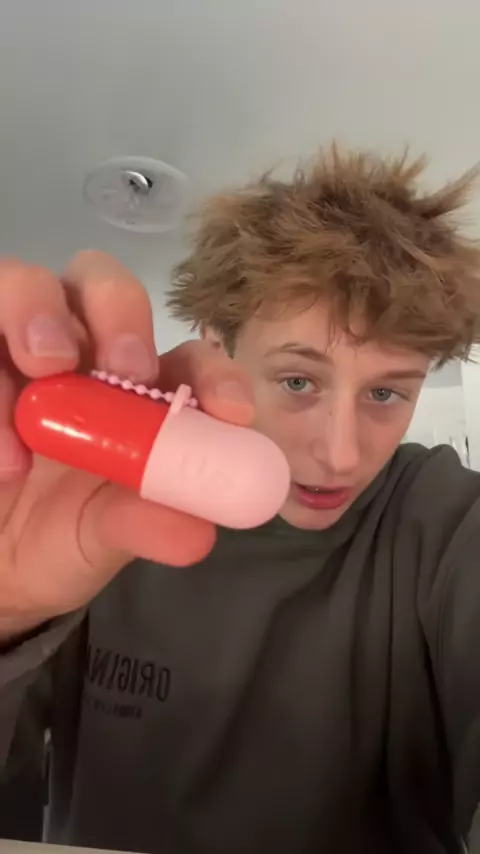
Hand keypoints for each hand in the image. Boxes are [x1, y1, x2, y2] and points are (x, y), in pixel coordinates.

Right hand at [0, 251, 252, 637]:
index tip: (229, 412)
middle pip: (103, 285)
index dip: (213, 375)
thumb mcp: (107, 539)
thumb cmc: (60, 537)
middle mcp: (81, 354)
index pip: (187, 358)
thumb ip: (147, 525)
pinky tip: (4, 459)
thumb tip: (198, 533)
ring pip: (23, 281)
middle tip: (123, 369)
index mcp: (138, 392)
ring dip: (38, 314)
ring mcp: (16, 352)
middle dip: (119, 313)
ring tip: (45, 371)